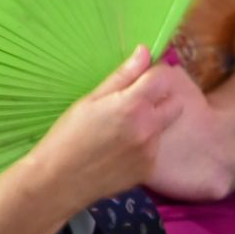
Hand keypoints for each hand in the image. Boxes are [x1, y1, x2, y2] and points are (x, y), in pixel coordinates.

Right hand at [36, 47, 197, 205]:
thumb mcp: (90, 100)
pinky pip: (153, 149)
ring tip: (119, 132)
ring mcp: (151, 151)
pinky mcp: (149, 170)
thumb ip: (122, 76)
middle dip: (160, 98)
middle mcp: (149, 127)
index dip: (152, 73)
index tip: (140, 77)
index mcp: (133, 105)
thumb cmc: (67, 135)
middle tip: (134, 102)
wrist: (59, 181)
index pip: (163, 77)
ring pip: (163, 126)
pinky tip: (118, 150)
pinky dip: (142, 145)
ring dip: (150, 123)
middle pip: (175, 102)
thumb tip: (145, 52)